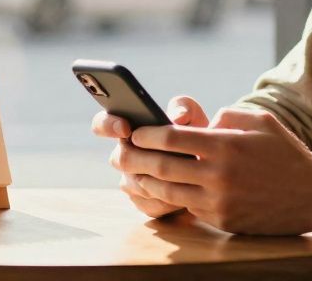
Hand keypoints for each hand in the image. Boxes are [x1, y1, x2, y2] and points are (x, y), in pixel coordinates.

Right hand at [92, 96, 207, 218]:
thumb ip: (183, 106)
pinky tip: (184, 196)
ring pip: (133, 184)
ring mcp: (131, 180)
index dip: (108, 126)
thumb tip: (178, 117)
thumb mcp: (193, 114)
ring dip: (158, 181)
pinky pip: (147, 205)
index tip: (126, 128)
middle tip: (166, 157)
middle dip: (143, 159)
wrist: (209, 165)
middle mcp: (125, 155)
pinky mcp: (143, 202)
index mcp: (129, 129)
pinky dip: (166, 201)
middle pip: (120, 159)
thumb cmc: (194, 133)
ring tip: (183, 176)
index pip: (102, 124)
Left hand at [122, 108, 311, 234]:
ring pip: (169, 193)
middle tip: (120, 154)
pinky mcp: (224, 222)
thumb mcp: (260, 121)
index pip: (173, 138)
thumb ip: (227, 116)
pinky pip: (189, 208)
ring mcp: (220, 202)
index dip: (147, 134)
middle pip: (163, 167)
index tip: (134, 132)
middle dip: (135, 159)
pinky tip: (161, 192)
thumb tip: (200, 122)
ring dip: (146, 183)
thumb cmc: (285, 152)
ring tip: (132, 175)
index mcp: (226, 145)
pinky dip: (173, 199)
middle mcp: (219, 175)